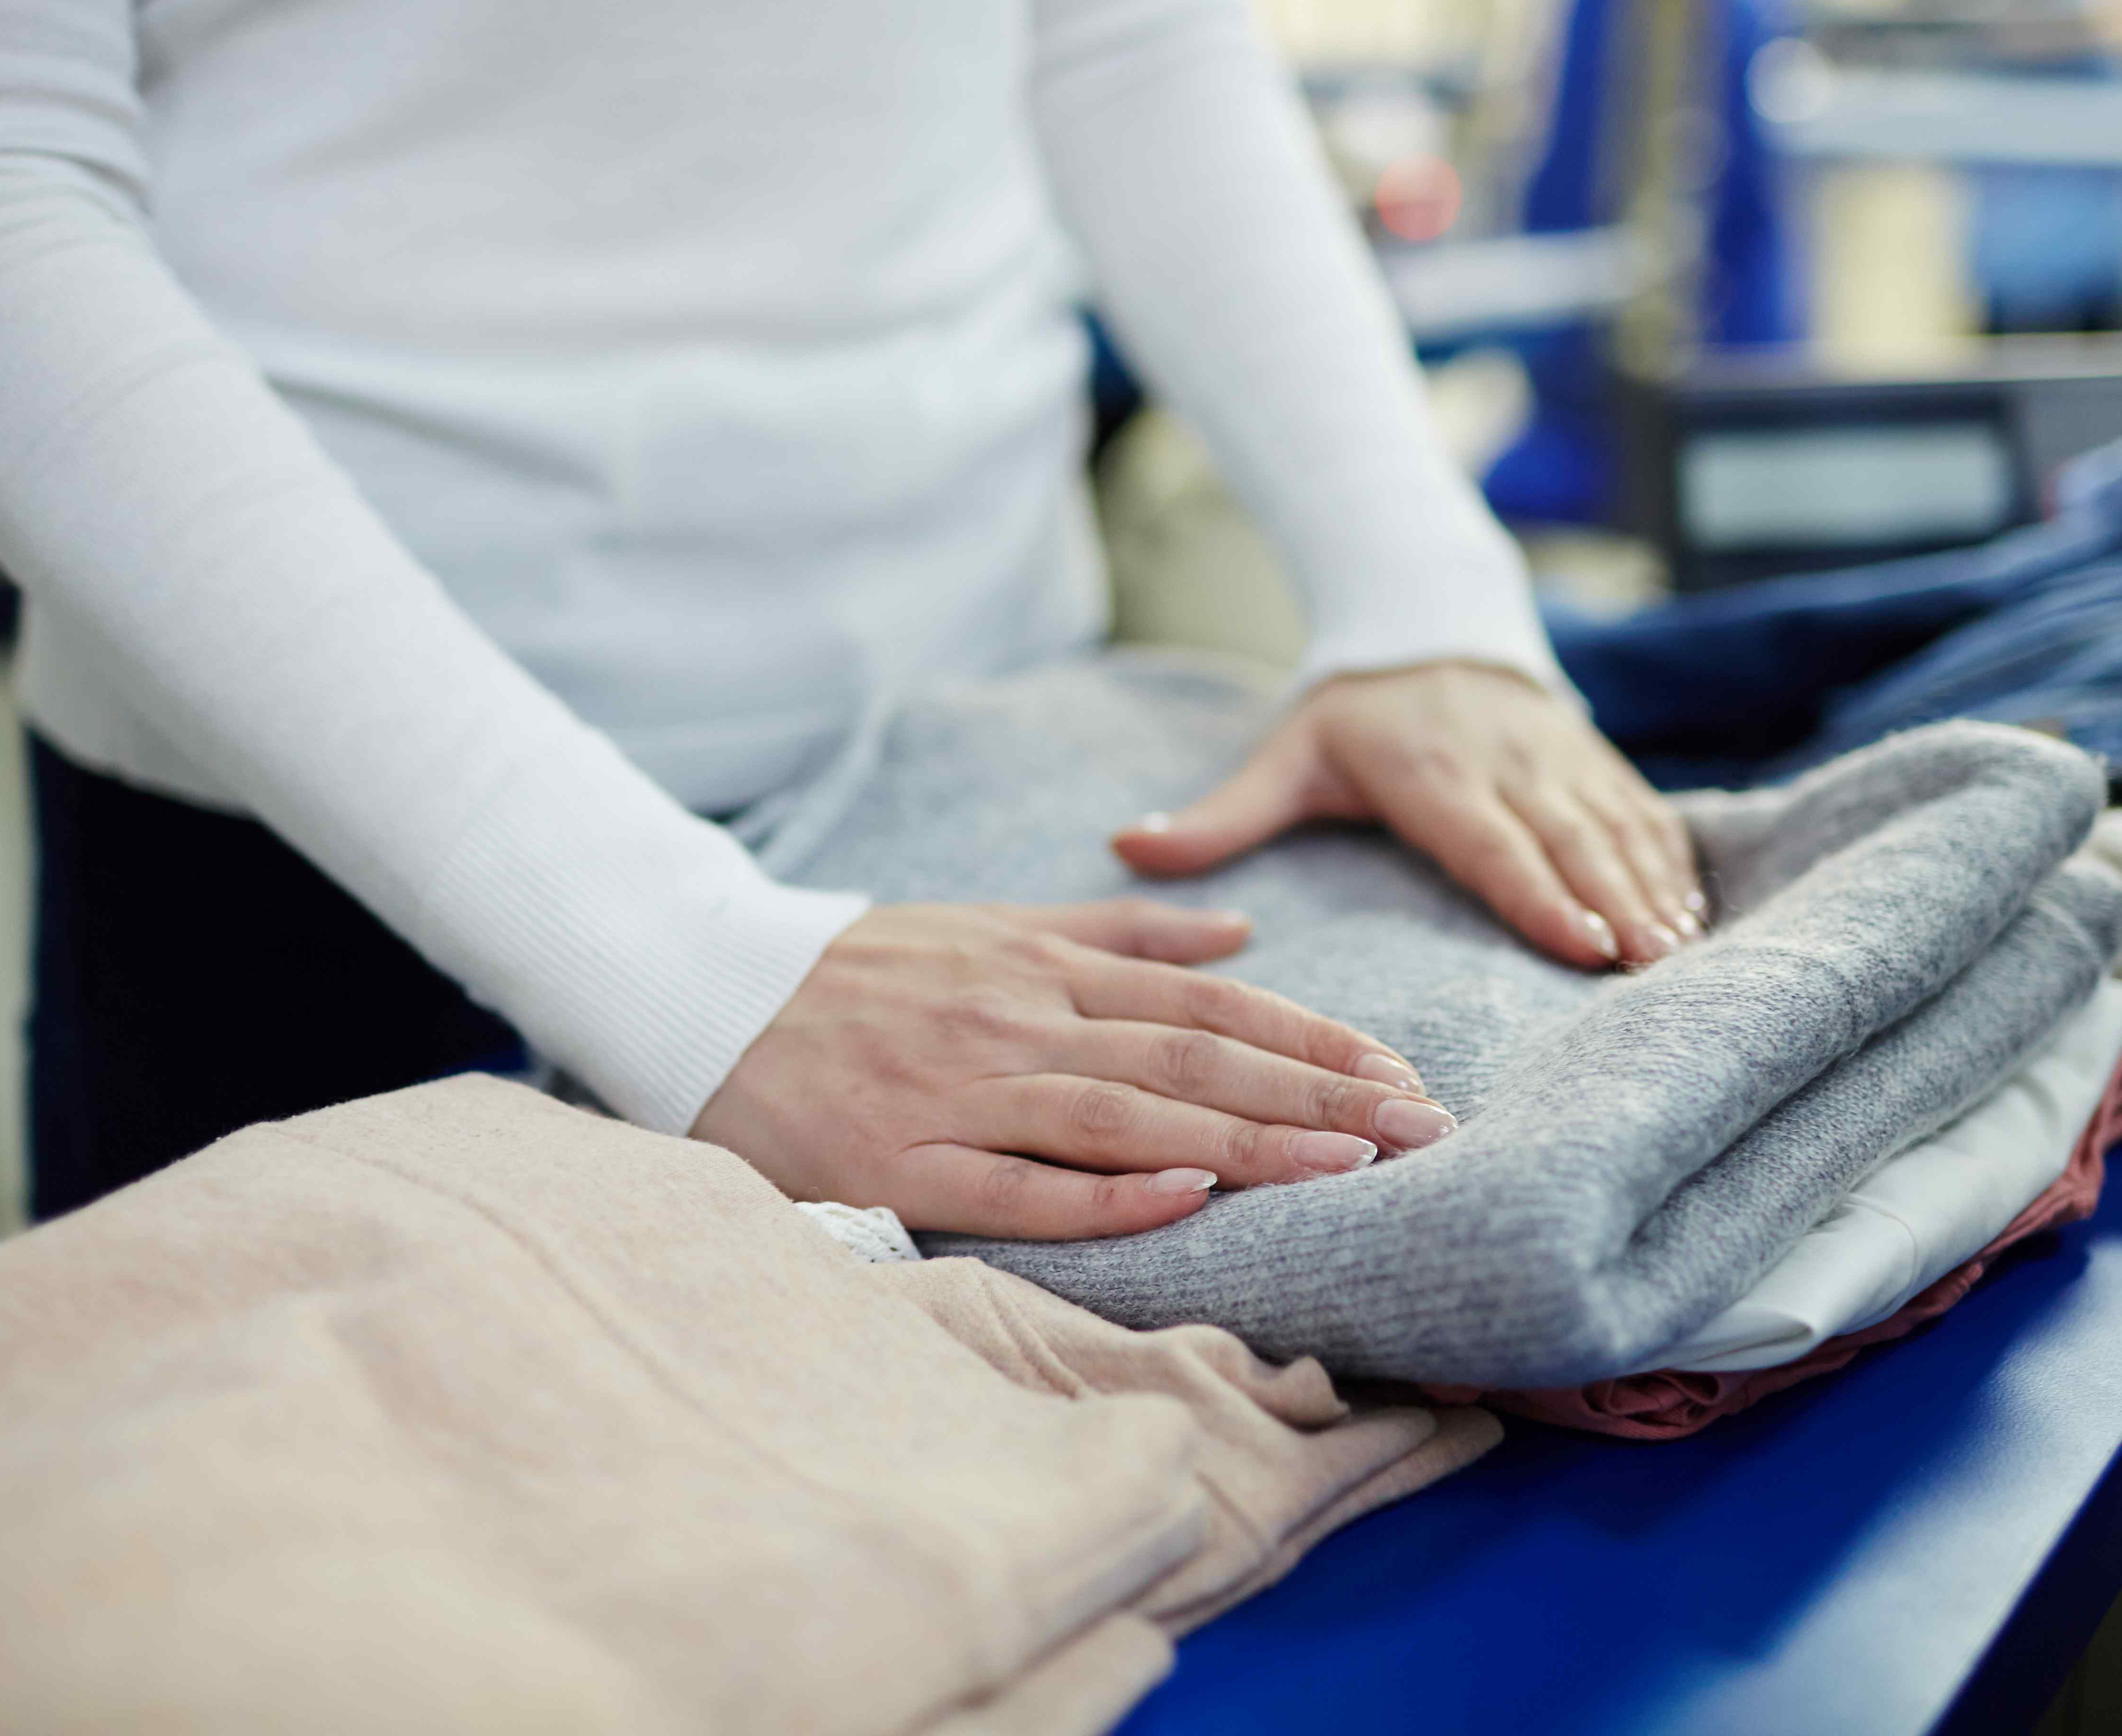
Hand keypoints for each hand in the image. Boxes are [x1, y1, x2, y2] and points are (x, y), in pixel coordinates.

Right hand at [690, 900, 1453, 1237]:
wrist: (705, 990)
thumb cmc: (863, 972)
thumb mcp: (992, 926)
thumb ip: (1116, 933)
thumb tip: (1237, 932)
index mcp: (1042, 971)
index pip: (1208, 1005)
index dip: (1311, 1040)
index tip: (1398, 1073)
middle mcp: (1017, 1025)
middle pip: (1191, 1060)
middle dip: (1314, 1097)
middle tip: (1416, 1131)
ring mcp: (961, 1094)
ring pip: (1125, 1116)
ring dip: (1243, 1141)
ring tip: (1345, 1166)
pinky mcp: (903, 1162)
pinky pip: (1017, 1184)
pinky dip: (1103, 1191)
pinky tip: (1184, 1195)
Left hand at [1112, 661, 1702, 968]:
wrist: (1421, 621)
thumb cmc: (1349, 711)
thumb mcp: (1283, 755)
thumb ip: (1219, 814)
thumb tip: (1126, 846)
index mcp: (1431, 772)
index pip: (1490, 839)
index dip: (1539, 891)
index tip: (1582, 944)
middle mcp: (1505, 762)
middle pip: (1568, 840)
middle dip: (1616, 904)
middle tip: (1651, 968)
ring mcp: (1557, 757)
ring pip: (1615, 827)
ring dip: (1653, 888)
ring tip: (1681, 954)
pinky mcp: (1591, 757)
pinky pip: (1640, 811)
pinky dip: (1671, 861)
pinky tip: (1693, 917)